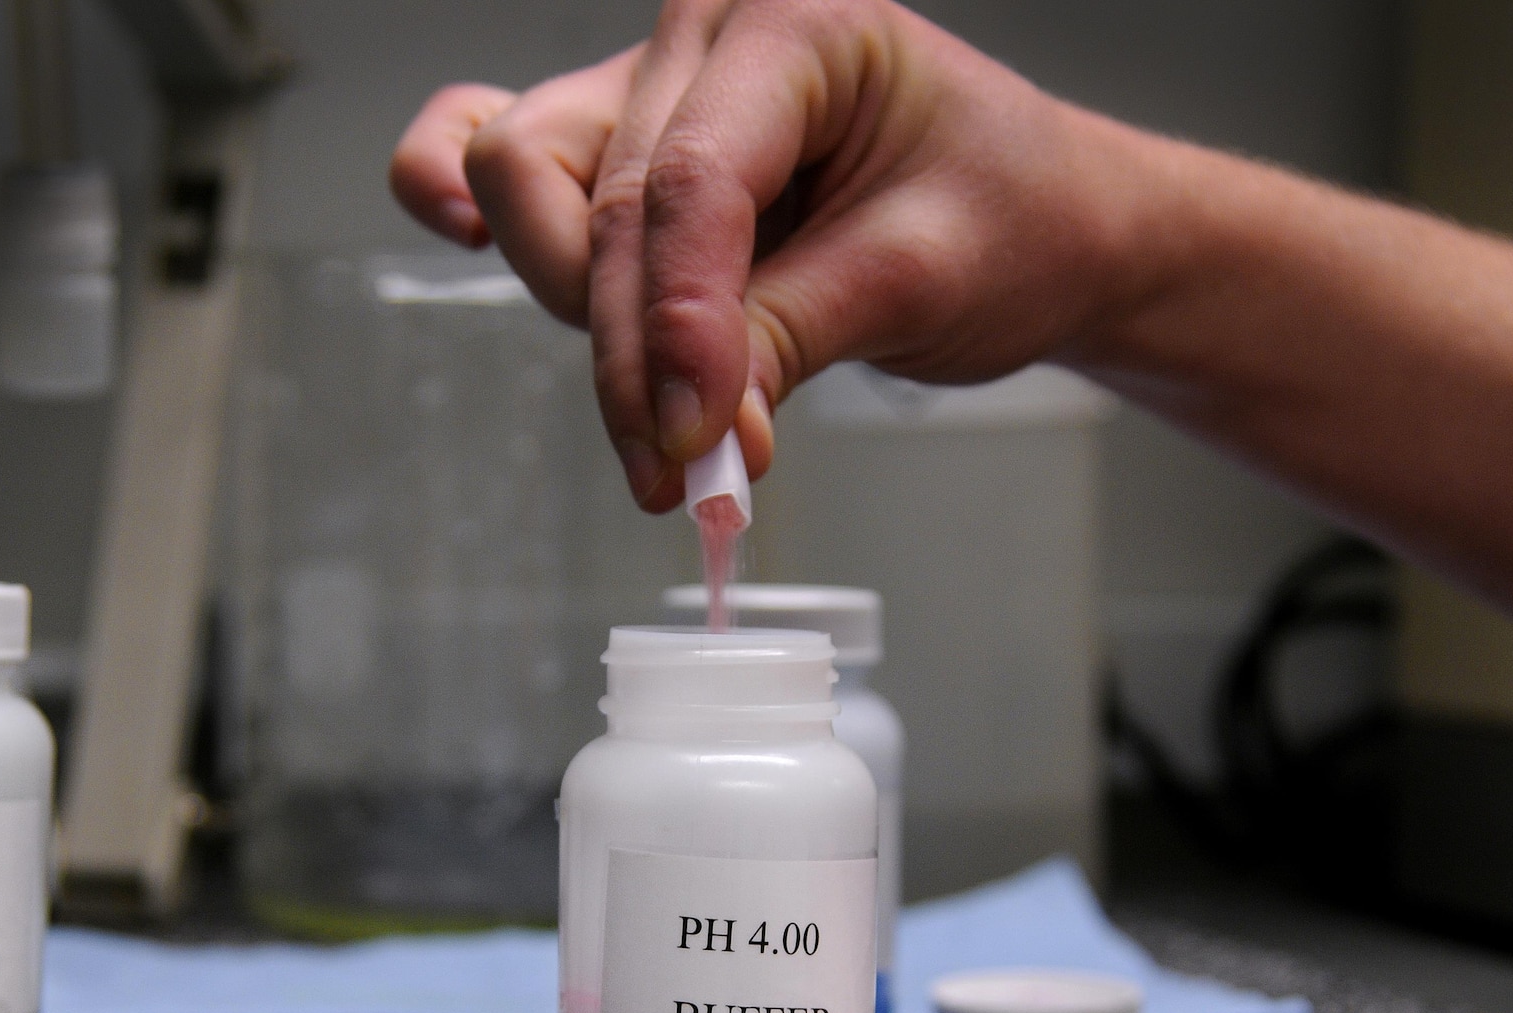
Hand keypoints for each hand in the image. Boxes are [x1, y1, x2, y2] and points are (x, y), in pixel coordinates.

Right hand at [390, 0, 1164, 508]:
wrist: (1045, 222)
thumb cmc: (1013, 215)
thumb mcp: (920, 279)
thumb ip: (792, 338)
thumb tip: (696, 431)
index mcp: (796, 21)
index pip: (694, 176)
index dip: (679, 320)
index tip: (694, 436)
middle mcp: (708, 39)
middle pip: (590, 191)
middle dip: (633, 349)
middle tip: (684, 468)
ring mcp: (657, 93)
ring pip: (535, 188)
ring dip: (590, 321)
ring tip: (673, 424)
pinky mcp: (634, 158)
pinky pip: (517, 163)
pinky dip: (482, 209)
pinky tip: (466, 241)